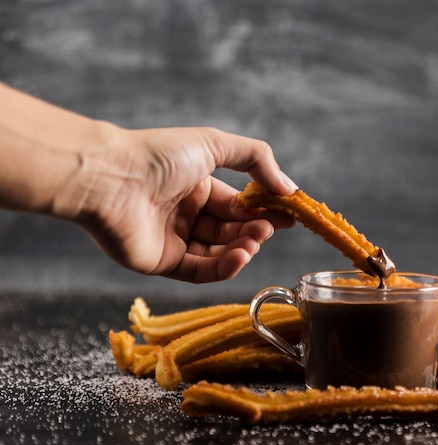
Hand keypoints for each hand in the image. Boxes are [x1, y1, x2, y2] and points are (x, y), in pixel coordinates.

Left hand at [74, 126, 296, 282]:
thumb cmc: (159, 156)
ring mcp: (175, 239)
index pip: (239, 203)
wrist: (109, 179)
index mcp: (198, 186)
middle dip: (255, 229)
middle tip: (271, 228)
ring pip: (219, 252)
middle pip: (232, 229)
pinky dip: (224, 266)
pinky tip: (241, 256)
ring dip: (242, 248)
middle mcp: (187, 213)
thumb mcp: (214, 144)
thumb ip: (256, 159)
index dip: (264, 209)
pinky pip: (200, 270)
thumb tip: (289, 188)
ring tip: (254, 241)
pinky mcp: (163, 263)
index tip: (290, 214)